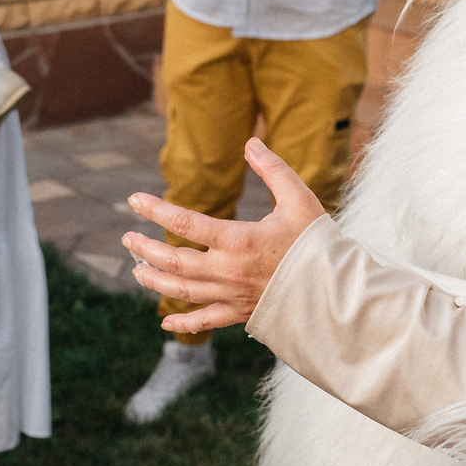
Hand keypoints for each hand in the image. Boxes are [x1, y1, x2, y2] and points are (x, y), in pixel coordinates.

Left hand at [122, 139, 325, 332]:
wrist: (338, 292)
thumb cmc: (318, 243)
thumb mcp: (299, 199)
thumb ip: (273, 170)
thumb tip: (250, 143)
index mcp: (239, 240)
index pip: (185, 224)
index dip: (155, 210)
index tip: (134, 200)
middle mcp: (229, 270)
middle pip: (174, 262)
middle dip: (146, 249)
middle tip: (128, 238)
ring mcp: (233, 295)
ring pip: (182, 291)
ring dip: (154, 281)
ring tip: (136, 271)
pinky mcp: (241, 314)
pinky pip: (206, 321)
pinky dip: (184, 323)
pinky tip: (165, 322)